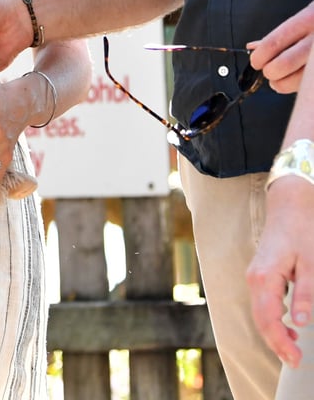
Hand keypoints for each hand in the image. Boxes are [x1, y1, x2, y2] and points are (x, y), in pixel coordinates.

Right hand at [247, 176, 313, 366]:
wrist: (289, 202)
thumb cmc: (301, 229)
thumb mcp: (310, 262)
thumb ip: (305, 293)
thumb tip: (302, 322)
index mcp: (264, 277)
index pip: (269, 320)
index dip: (281, 343)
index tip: (296, 358)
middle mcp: (254, 278)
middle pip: (261, 320)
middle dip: (277, 343)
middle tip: (296, 360)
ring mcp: (255, 276)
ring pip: (260, 313)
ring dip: (275, 332)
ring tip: (294, 347)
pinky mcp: (260, 274)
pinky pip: (262, 303)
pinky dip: (273, 319)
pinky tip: (289, 325)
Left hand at [248, 1, 313, 92]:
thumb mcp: (303, 19)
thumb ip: (280, 35)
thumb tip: (254, 48)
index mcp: (307, 19)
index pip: (273, 42)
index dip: (260, 57)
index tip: (256, 62)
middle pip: (284, 64)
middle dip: (270, 72)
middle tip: (268, 72)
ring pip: (299, 80)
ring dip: (282, 85)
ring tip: (278, 81)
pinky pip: (310, 85)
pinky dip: (298, 87)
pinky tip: (296, 81)